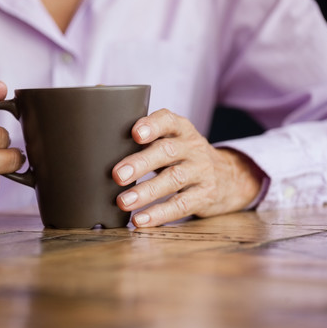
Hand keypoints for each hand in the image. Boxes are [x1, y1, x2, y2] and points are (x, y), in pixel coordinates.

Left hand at [112, 109, 264, 226]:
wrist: (229, 176)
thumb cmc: (183, 155)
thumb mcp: (170, 138)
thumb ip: (142, 133)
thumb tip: (96, 108)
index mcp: (180, 129)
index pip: (168, 120)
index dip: (152, 125)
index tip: (135, 133)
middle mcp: (192, 147)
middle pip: (167, 152)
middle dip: (140, 163)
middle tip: (117, 175)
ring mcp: (201, 171)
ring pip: (173, 180)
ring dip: (146, 192)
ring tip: (123, 202)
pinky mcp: (205, 195)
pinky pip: (182, 205)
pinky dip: (159, 214)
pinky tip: (139, 220)